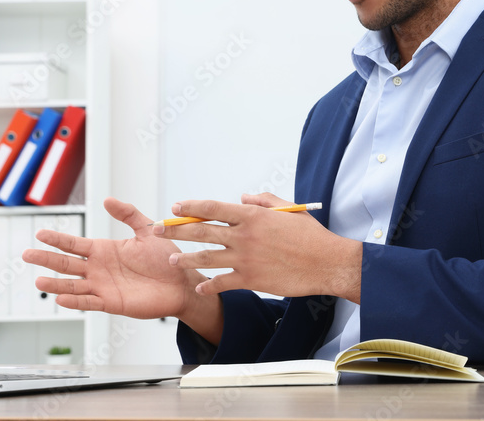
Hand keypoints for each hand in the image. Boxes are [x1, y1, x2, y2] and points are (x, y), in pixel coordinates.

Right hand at [22, 198, 219, 338]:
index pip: (75, 244)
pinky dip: (75, 301)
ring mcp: (103, 286)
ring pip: (73, 285)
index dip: (57, 239)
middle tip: (26, 254)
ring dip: (55, 283)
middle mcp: (99, 268)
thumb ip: (128, 214)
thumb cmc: (165, 258)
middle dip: (47, 259)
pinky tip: (60, 298)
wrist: (181, 282)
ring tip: (38, 280)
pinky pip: (89, 302)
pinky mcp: (112, 303)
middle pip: (67, 263)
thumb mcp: (147, 230)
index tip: (39, 232)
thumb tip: (107, 199)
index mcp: (105, 250)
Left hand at [154, 193, 361, 301]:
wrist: (326, 263)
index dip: (191, 207)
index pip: (212, 207)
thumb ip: (262, 201)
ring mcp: (245, 259)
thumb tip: (243, 198)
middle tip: (157, 230)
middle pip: (201, 231)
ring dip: (184, 259)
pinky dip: (209, 285)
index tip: (176, 208)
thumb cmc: (309, 234)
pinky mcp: (251, 279)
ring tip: (171, 261)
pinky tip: (199, 286)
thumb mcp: (287, 209)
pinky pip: (222, 282)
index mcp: (251, 215)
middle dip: (175, 230)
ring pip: (206, 257)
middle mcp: (244, 235)